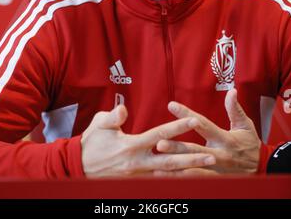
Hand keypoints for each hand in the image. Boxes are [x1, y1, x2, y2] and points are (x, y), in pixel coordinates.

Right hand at [81, 104, 215, 176]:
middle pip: (170, 161)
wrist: (78, 167)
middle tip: (211, 156)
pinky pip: (159, 181)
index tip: (194, 120)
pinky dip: (174, 180)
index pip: (160, 134)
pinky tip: (188, 177)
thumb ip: (114, 116)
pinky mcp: (136, 182)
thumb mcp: (100, 124)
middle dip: (192, 159)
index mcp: (131, 145)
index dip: (177, 127)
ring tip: (206, 169)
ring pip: (168, 175)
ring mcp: (138, 175)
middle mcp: (138, 163)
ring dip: (188, 171)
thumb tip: (124, 109)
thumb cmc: (92, 142)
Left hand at [156, 89, 260, 175]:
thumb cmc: (250, 143)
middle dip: (176, 147)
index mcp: (225, 139)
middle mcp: (220, 155)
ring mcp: (217, 170)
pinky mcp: (215, 180)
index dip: (187, 114)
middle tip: (159, 143)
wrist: (261, 169)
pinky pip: (196, 181)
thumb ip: (235, 109)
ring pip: (194, 168)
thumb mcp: (245, 125)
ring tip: (158, 164)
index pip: (203, 124)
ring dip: (176, 166)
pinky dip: (182, 179)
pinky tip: (166, 177)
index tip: (171, 105)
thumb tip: (232, 90)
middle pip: (195, 150)